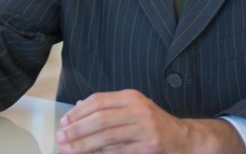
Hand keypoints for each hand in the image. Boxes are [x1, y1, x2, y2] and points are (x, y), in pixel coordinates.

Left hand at [56, 90, 244, 153]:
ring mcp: (145, 128)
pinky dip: (101, 153)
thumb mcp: (133, 108)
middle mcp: (138, 109)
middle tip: (61, 138)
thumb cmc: (154, 123)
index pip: (98, 101)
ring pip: (107, 136)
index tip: (64, 122)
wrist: (184, 138)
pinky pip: (118, 151)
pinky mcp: (149, 146)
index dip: (78, 112)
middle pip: (100, 118)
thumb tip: (78, 107)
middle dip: (76, 129)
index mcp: (131, 97)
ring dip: (84, 145)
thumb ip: (108, 107)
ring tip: (68, 150)